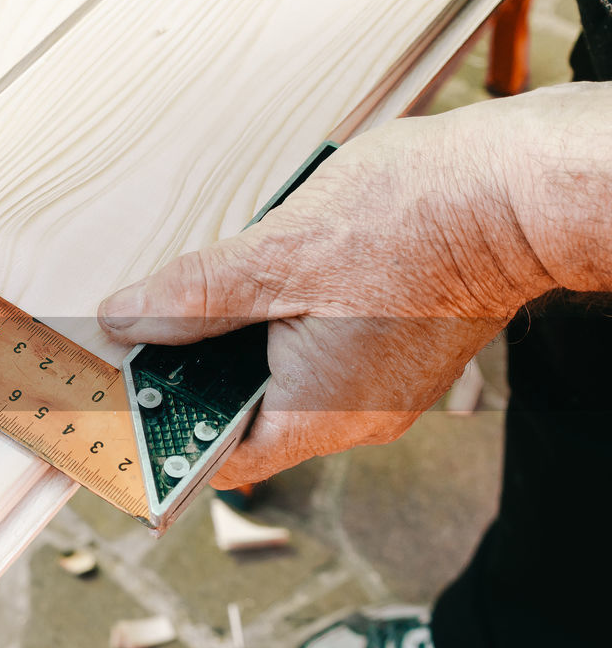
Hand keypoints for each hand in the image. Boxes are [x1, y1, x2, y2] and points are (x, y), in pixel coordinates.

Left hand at [98, 113, 553, 487]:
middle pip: (247, 418)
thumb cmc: (416, 218)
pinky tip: (274, 281)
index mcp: (321, 410)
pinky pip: (319, 357)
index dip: (167, 435)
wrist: (521, 189)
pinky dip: (283, 327)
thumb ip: (194, 296)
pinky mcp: (396, 354)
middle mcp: (355, 416)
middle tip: (156, 326)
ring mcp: (381, 388)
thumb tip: (127, 318)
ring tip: (219, 292)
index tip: (125, 402)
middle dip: (199, 373)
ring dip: (241, 343)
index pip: (221, 458)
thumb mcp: (279, 255)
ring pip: (282, 382)